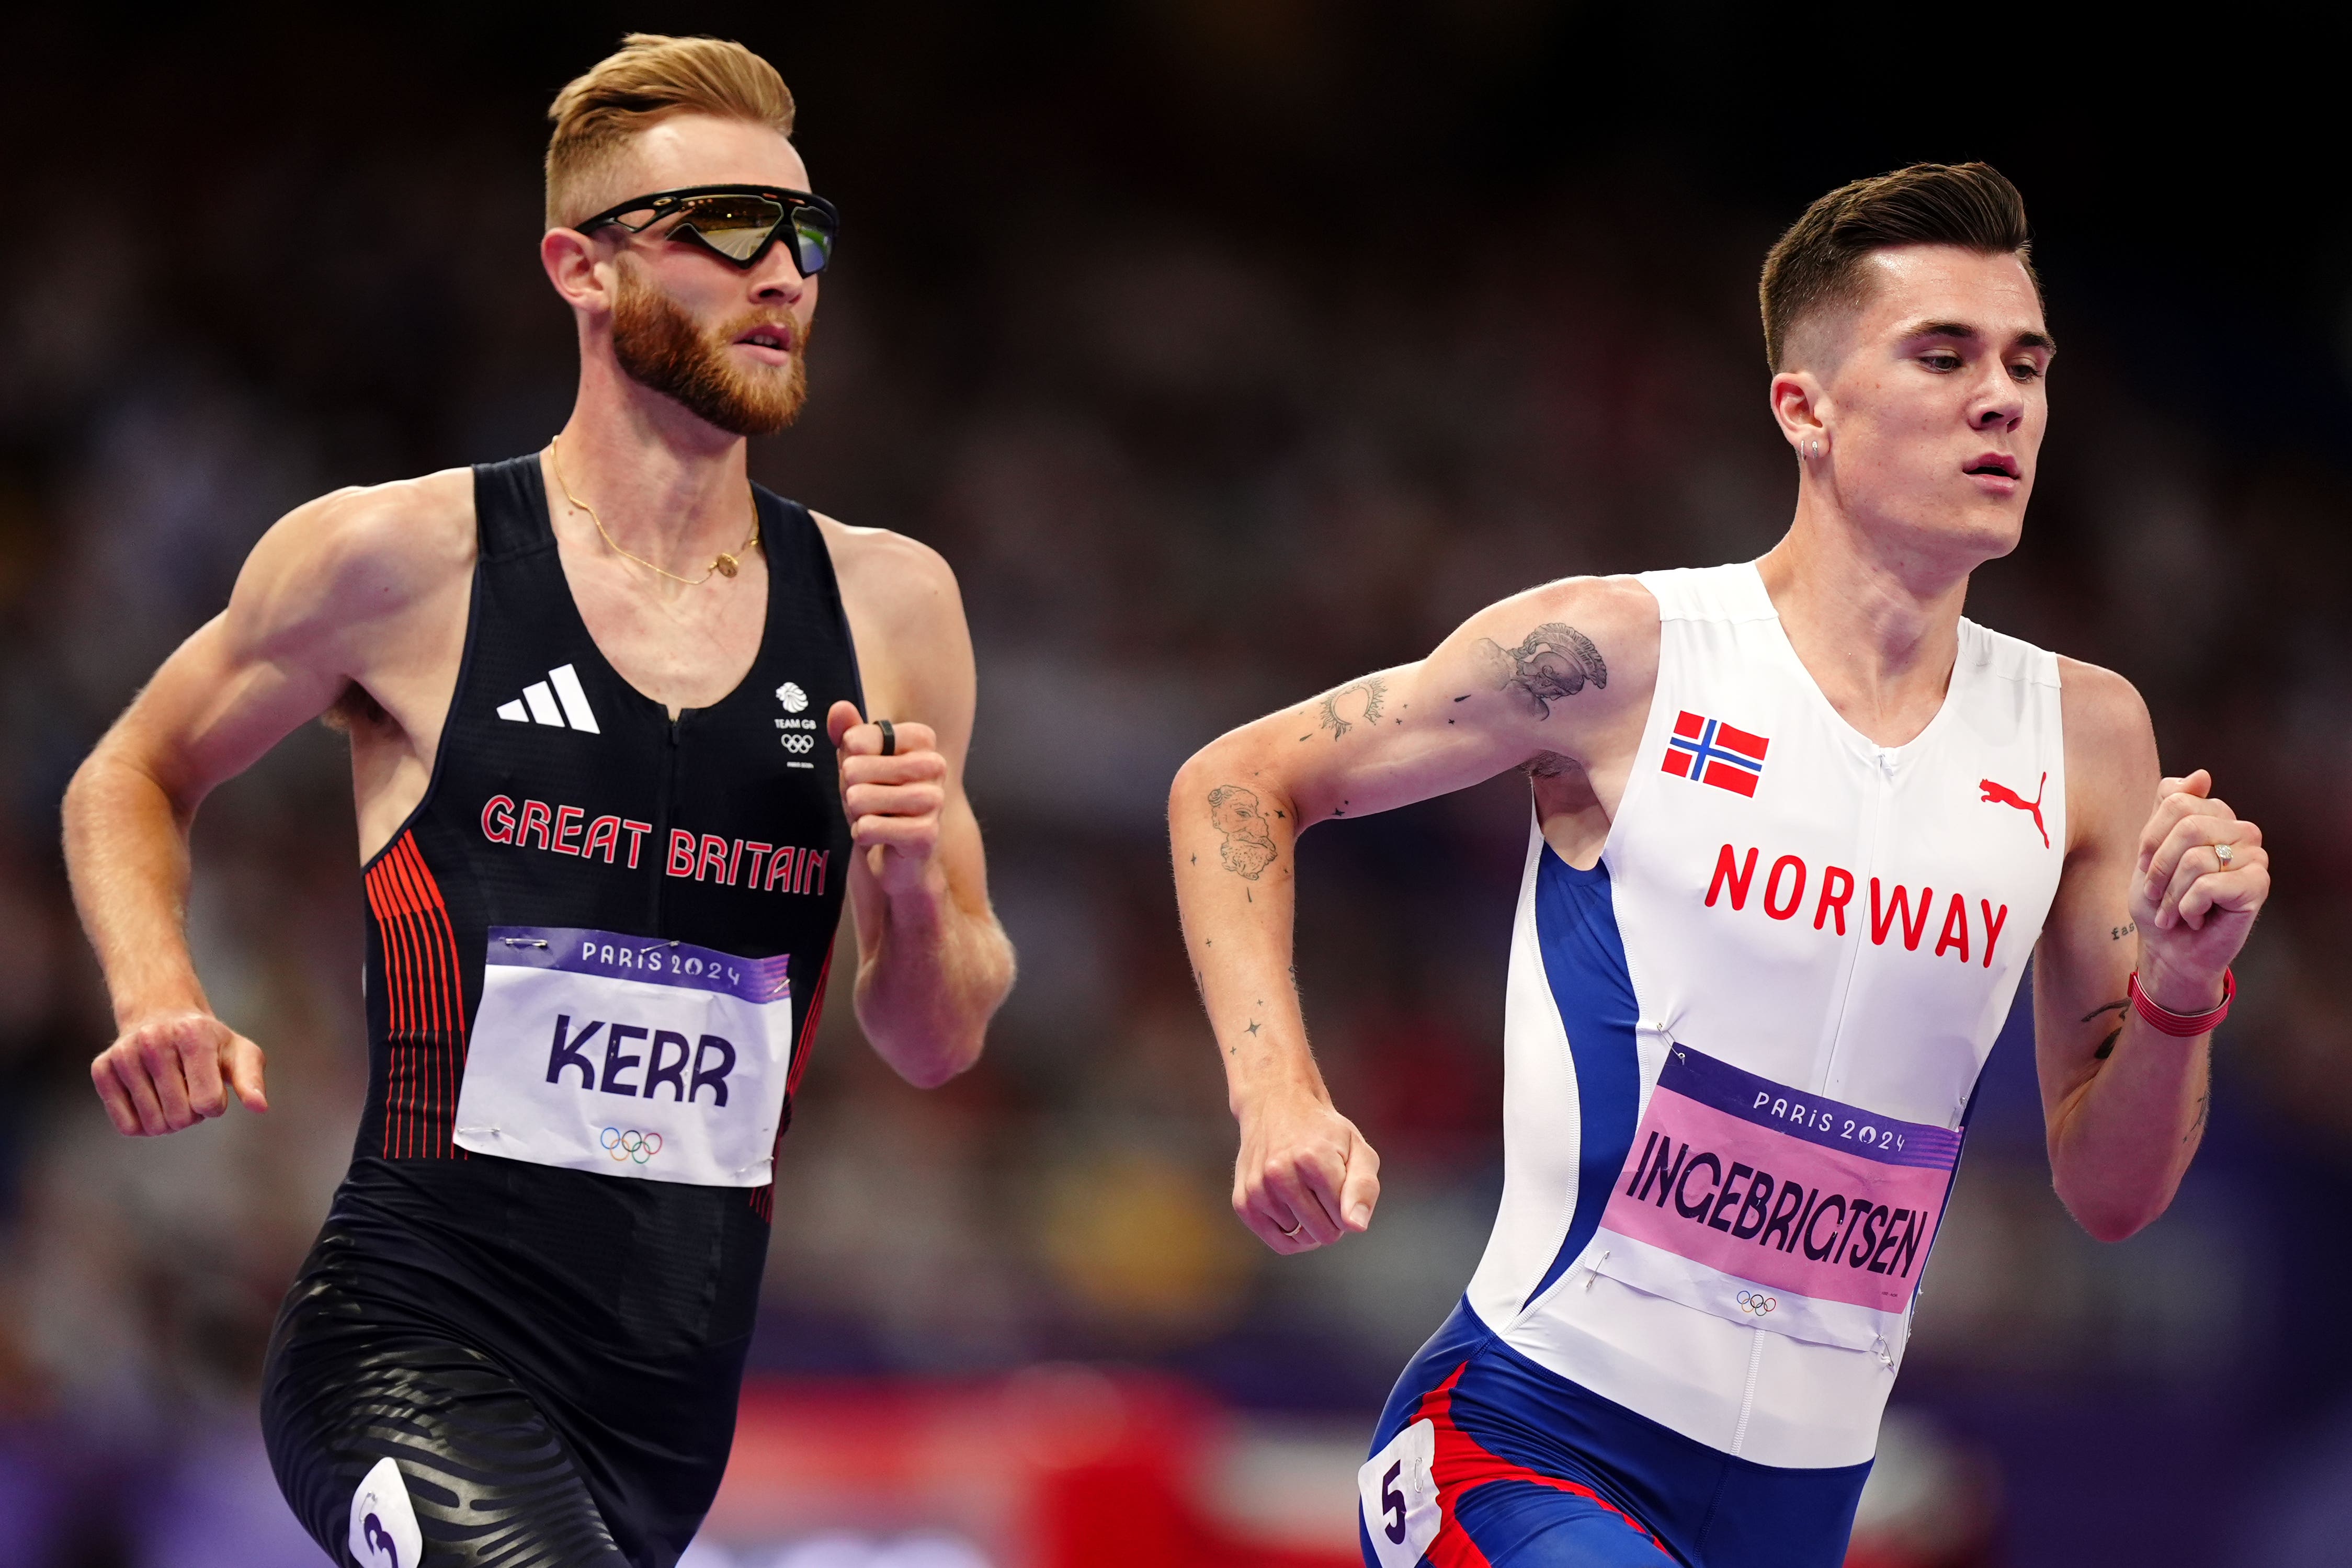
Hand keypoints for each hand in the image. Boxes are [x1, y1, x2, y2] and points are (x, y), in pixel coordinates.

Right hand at [91, 1009, 267, 1135]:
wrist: (162, 1015)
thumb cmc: (207, 1041)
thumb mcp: (239, 1053)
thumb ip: (251, 1080)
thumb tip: (260, 1107)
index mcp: (193, 1035)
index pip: (207, 1103)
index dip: (214, 1106)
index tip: (213, 1089)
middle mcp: (154, 1041)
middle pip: (180, 1118)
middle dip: (192, 1115)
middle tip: (190, 1092)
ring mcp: (124, 1054)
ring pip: (153, 1125)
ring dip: (169, 1120)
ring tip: (172, 1093)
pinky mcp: (102, 1068)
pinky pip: (127, 1126)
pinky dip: (144, 1124)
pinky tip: (151, 1101)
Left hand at [828, 700, 946, 896]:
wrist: (897, 854)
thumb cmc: (878, 800)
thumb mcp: (857, 763)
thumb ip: (848, 733)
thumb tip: (839, 707)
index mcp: (921, 739)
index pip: (858, 739)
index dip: (848, 759)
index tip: (866, 772)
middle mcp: (935, 764)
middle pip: (855, 768)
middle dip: (849, 790)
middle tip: (868, 800)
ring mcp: (935, 800)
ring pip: (859, 798)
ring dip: (855, 814)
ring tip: (873, 817)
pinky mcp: (927, 834)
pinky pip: (868, 828)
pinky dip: (862, 835)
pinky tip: (878, 836)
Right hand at [1233, 1090, 1380, 1253]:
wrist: (1276, 1107)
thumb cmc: (1324, 1134)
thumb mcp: (1357, 1149)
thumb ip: (1364, 1188)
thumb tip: (1355, 1227)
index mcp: (1313, 1159)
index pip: (1345, 1218)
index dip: (1348, 1206)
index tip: (1340, 1182)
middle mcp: (1279, 1174)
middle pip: (1324, 1234)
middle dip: (1331, 1219)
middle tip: (1324, 1189)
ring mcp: (1258, 1190)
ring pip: (1301, 1240)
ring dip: (1308, 1223)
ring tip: (1303, 1189)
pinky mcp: (1243, 1203)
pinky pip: (1279, 1243)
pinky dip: (1291, 1232)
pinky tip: (1291, 1207)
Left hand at [2133, 768, 2268, 1010]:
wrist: (2170, 949)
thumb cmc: (2160, 902)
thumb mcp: (2150, 850)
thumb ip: (2169, 808)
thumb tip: (2202, 775)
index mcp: (2214, 816)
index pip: (2177, 800)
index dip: (2151, 837)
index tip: (2145, 865)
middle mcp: (2240, 830)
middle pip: (2188, 826)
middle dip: (2160, 867)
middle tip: (2158, 894)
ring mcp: (2254, 856)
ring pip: (2196, 858)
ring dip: (2173, 893)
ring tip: (2176, 910)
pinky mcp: (2258, 885)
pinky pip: (2210, 884)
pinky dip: (2189, 906)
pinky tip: (2196, 917)